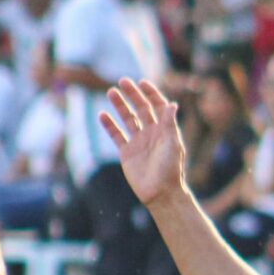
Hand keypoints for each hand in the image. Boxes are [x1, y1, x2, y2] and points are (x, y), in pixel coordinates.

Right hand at [98, 77, 189, 205]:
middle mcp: (152, 133)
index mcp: (165, 130)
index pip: (158, 106)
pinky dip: (109, 125)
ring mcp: (138, 142)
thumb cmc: (170, 170)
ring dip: (120, 106)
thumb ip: (169, 124)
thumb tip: (171, 103)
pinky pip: (116, 135)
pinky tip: (102, 114)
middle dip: (133, 95)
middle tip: (122, 81)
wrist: (160, 193)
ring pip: (128, 119)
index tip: (142, 82)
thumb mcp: (171, 144)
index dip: (151, 93)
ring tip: (111, 92)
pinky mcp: (127, 153)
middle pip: (141, 109)